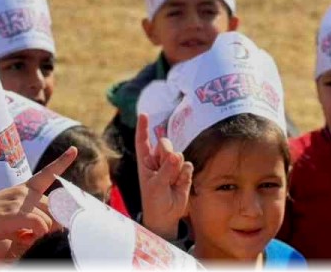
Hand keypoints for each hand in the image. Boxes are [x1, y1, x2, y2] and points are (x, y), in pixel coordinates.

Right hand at [0, 146, 77, 260]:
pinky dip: (38, 234)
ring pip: (49, 217)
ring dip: (44, 231)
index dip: (61, 162)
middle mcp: (23, 192)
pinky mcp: (13, 214)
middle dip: (56, 221)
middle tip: (40, 234)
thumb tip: (45, 230)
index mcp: (22, 190)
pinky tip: (26, 237)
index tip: (74, 150)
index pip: (45, 174)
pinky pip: (40, 225)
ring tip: (26, 237)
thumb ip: (28, 221)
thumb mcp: (8, 220)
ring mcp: (18, 201)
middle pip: (55, 205)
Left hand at [136, 113, 192, 239]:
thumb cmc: (154, 201)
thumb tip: (176, 156)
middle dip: (166, 151)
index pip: (143, 142)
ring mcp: (172, 166)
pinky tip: (179, 185)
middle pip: (165, 143)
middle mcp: (159, 161)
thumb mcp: (155, 186)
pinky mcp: (184, 172)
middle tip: (167, 164)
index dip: (143, 128)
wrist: (166, 216)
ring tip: (171, 183)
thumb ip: (165, 170)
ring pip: (178, 155)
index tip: (144, 114)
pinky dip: (184, 175)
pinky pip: (187, 166)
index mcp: (146, 162)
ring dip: (175, 169)